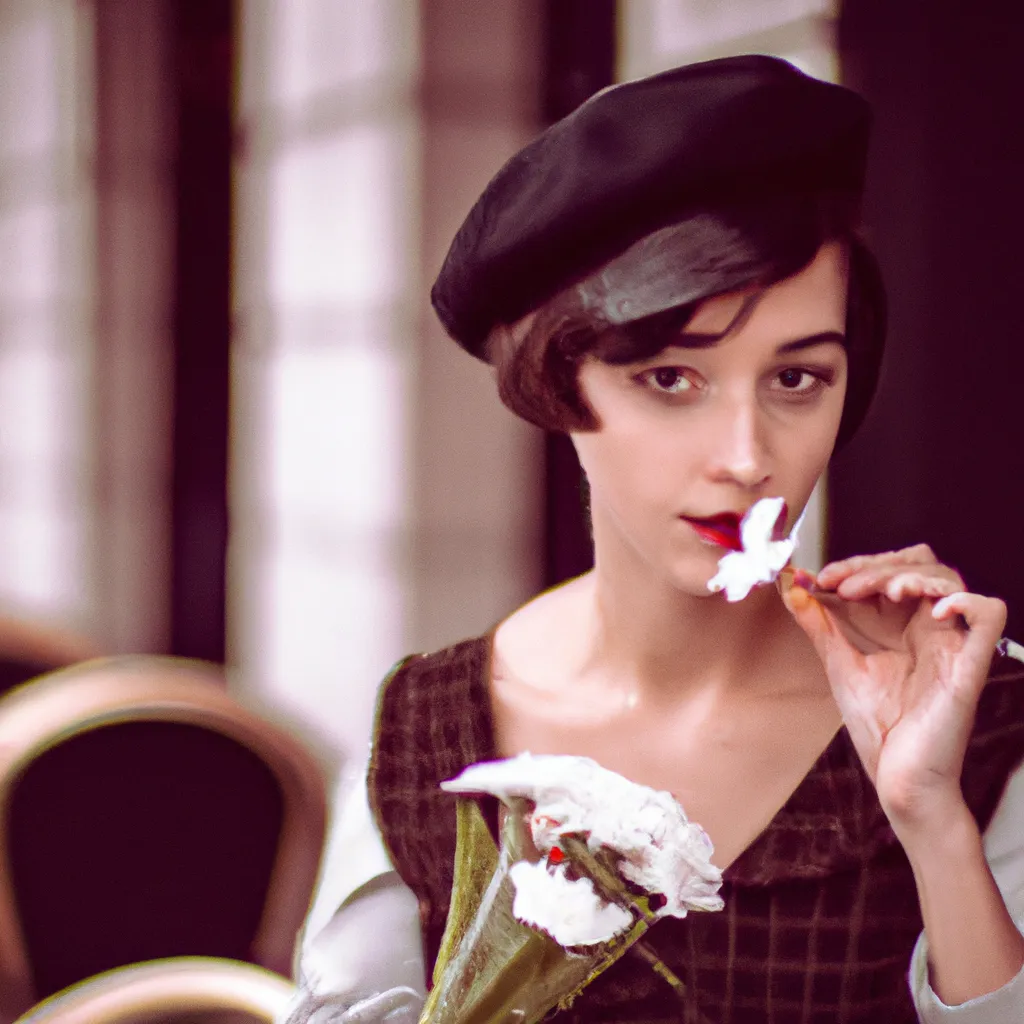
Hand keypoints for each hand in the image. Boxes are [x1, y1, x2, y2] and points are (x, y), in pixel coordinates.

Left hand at [780, 544, 1006, 833]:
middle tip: (844, 585)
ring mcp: (950, 644)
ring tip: (883, 593)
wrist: (898, 781)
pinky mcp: (968, 665)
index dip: (857, 563)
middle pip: (921, 564)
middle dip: (879, 564)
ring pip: (949, 580)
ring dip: (910, 575)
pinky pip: (989, 615)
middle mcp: (927, 628)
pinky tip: (932, 608)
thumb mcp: (838, 663)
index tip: (820, 578)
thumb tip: (792, 585)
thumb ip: (817, 623)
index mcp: (900, 625)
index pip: (890, 568)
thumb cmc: (878, 728)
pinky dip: (965, 601)